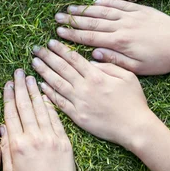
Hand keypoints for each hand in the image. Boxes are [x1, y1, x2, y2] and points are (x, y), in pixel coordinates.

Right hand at [0, 69, 89, 170]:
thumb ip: (3, 148)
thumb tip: (1, 127)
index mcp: (17, 145)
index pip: (11, 114)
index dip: (8, 97)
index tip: (6, 84)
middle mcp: (33, 137)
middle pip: (25, 106)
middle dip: (20, 87)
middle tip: (17, 72)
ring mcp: (50, 137)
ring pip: (39, 108)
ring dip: (34, 90)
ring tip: (29, 76)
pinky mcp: (63, 139)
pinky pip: (55, 117)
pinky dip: (49, 104)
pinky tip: (45, 93)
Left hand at [31, 40, 152, 150]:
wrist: (135, 128)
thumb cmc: (134, 101)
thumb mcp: (128, 76)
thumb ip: (109, 65)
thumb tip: (91, 59)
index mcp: (96, 76)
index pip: (74, 59)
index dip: (61, 50)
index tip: (50, 42)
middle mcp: (85, 88)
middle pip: (61, 69)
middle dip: (47, 57)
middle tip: (36, 48)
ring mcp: (79, 103)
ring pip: (57, 84)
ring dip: (44, 72)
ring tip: (34, 63)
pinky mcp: (77, 117)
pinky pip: (59, 103)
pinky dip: (49, 94)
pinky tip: (41, 86)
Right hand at [55, 0, 169, 74]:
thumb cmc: (161, 61)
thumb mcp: (138, 68)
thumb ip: (115, 62)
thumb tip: (95, 55)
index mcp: (121, 43)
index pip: (91, 38)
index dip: (73, 35)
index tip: (59, 32)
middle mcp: (123, 27)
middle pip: (93, 23)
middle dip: (73, 20)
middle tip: (57, 17)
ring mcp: (131, 16)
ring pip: (103, 11)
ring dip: (85, 9)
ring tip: (70, 7)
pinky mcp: (140, 9)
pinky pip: (119, 3)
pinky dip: (106, 1)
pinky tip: (94, 0)